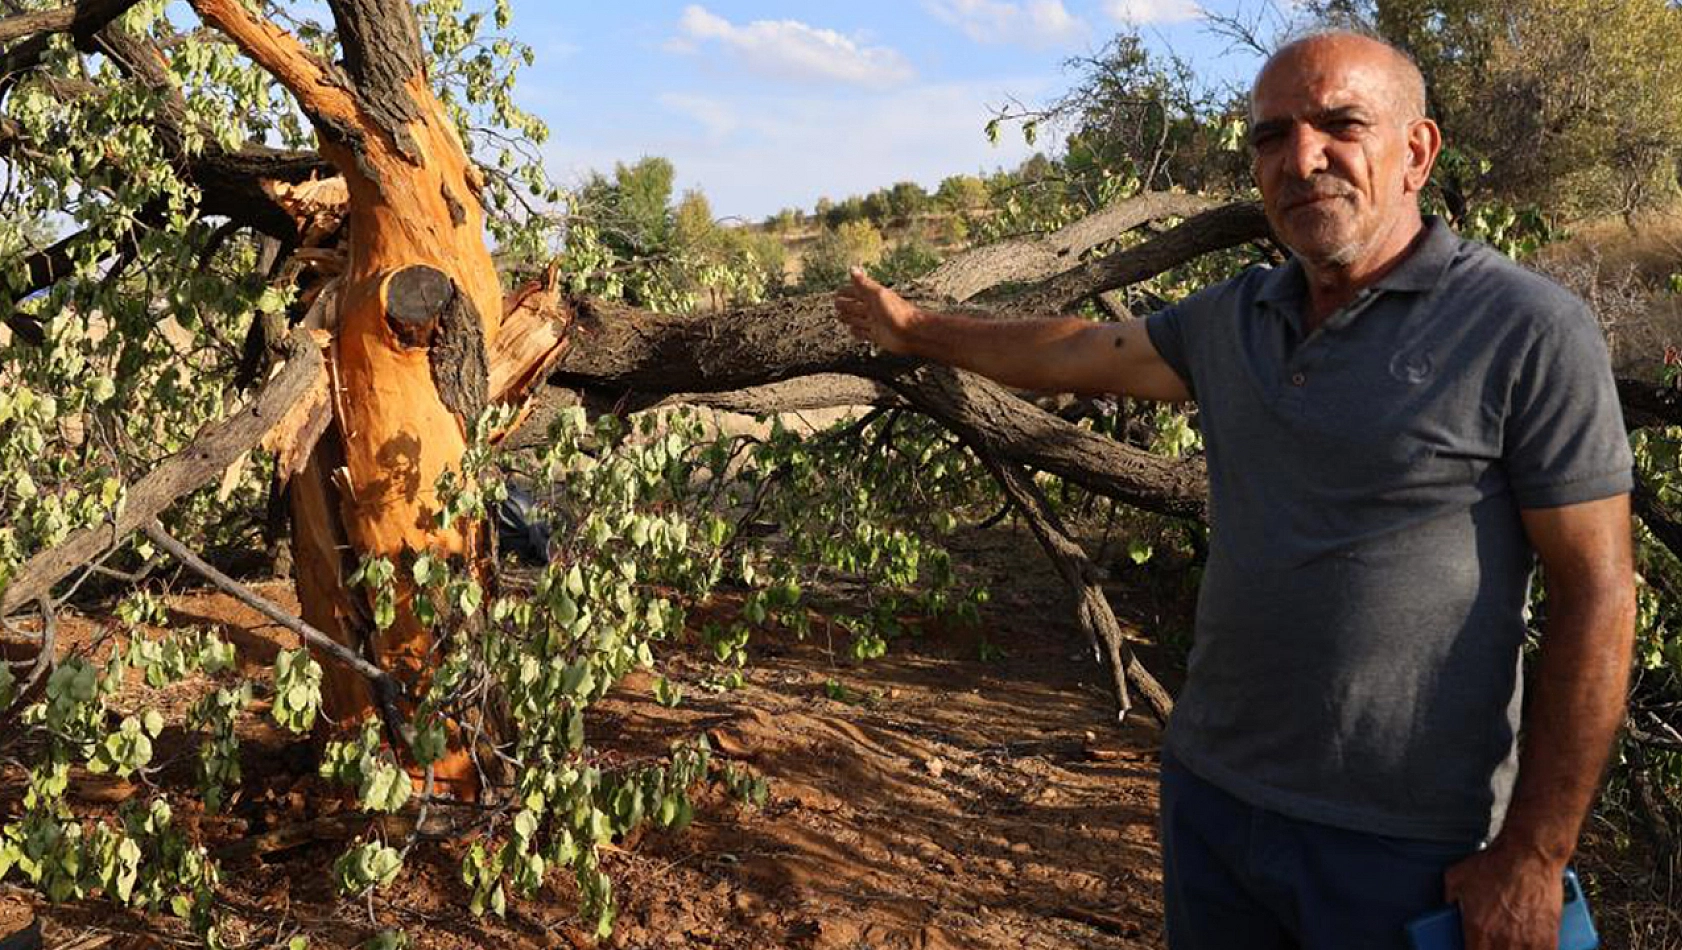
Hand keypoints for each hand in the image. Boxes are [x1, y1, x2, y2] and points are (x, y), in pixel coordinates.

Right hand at [833, 267, 919, 354]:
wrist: (912, 332)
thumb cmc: (897, 311)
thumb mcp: (878, 295)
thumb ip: (864, 284)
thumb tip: (852, 268)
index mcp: (874, 297)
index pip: (857, 292)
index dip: (847, 291)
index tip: (837, 291)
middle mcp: (874, 309)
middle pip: (856, 306)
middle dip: (846, 304)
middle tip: (835, 303)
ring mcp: (876, 323)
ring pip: (858, 319)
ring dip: (849, 317)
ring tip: (839, 316)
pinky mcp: (877, 336)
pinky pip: (863, 333)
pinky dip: (856, 332)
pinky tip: (851, 331)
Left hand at [1443, 840, 1564, 949]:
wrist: (1529, 856)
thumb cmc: (1497, 864)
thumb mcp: (1456, 878)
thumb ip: (1449, 898)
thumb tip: (1447, 904)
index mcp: (1478, 930)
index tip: (1472, 946)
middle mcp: (1503, 941)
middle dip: (1493, 949)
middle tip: (1492, 941)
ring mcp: (1527, 942)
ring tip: (1510, 941)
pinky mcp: (1548, 938)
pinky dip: (1534, 949)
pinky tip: (1529, 944)